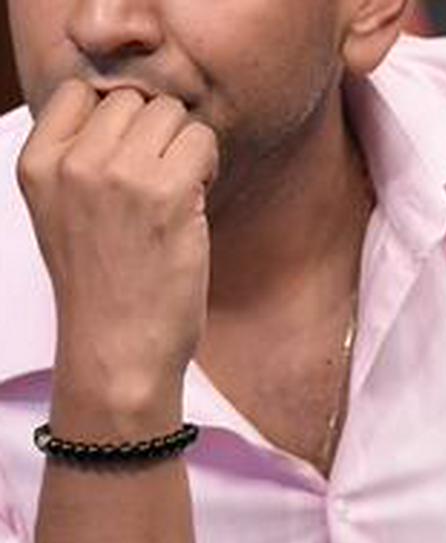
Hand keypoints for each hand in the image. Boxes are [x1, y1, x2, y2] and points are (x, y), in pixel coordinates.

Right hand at [18, 80, 218, 414]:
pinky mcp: (167, 193)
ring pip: (171, 113)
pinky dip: (208, 165)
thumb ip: (80, 160)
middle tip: (161, 181)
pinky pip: (203, 139)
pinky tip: (195, 202)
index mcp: (36, 164)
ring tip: (178, 191)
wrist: (117, 347)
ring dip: (186, 146)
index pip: (81, 92)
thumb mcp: (62, 213)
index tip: (127, 159)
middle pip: (134, 99)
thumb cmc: (102, 285)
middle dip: (157, 133)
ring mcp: (118, 175)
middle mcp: (72, 163)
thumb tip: (134, 111)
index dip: (118, 119)